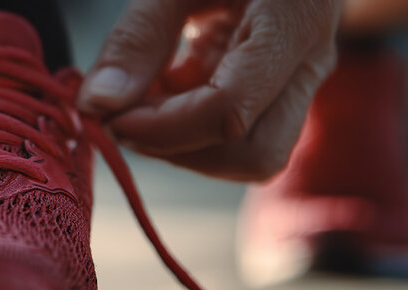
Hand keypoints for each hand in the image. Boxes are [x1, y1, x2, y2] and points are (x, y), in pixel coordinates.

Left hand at [78, 0, 339, 180]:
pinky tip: (162, 86)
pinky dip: (189, 123)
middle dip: (180, 149)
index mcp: (295, 18)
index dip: (162, 128)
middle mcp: (312, 60)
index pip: (230, 108)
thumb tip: (96, 105)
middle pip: (254, 153)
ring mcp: (303, 78)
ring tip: (140, 97)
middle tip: (122, 117)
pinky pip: (241, 131)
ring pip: (250, 153)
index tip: (111, 118)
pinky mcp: (282, 86)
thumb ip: (137, 36)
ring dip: (184, 141)